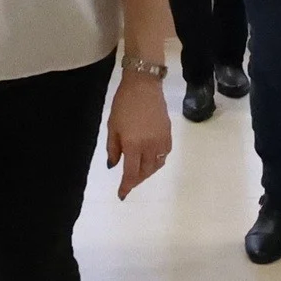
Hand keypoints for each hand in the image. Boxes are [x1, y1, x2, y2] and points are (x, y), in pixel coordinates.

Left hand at [105, 66, 173, 198]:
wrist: (144, 85)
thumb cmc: (123, 104)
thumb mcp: (112, 126)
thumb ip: (113, 148)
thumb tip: (114, 165)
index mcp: (133, 144)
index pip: (131, 173)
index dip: (126, 186)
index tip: (121, 195)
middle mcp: (149, 146)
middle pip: (145, 172)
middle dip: (137, 180)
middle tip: (129, 182)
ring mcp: (161, 140)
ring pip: (157, 165)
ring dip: (148, 172)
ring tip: (139, 172)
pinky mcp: (168, 134)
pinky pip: (165, 154)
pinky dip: (157, 161)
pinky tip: (151, 158)